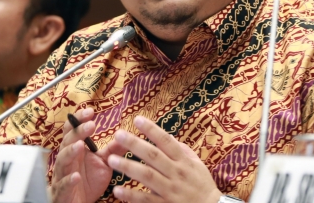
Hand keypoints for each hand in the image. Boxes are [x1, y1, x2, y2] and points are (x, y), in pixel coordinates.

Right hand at [51, 108, 126, 202]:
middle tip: (91, 124)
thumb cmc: (87, 181)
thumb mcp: (103, 164)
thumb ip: (112, 151)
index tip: (90, 111)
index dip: (79, 120)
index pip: (73, 130)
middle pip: (68, 141)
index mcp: (75, 149)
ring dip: (71, 152)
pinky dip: (68, 180)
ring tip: (80, 145)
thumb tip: (125, 135)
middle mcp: (66, 159)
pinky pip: (63, 184)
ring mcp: (62, 174)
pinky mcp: (62, 191)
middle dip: (78, 132)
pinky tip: (76, 177)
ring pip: (62, 160)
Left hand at [107, 116, 221, 202]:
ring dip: (128, 167)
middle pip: (153, 156)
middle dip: (135, 144)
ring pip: (147, 176)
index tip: (137, 119)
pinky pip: (146, 200)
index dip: (152, 129)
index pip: (166, 141)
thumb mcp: (197, 164)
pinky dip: (131, 196)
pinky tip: (117, 190)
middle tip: (118, 135)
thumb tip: (167, 136)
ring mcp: (170, 190)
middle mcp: (176, 173)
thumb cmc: (202, 185)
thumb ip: (181, 149)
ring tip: (111, 160)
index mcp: (183, 161)